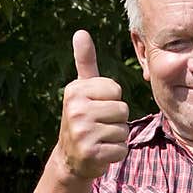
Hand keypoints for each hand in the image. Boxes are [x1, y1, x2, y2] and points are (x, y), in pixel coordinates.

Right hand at [55, 30, 129, 180]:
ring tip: (100, 139)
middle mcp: (76, 109)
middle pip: (122, 110)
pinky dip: (116, 153)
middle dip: (116, 121)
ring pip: (123, 130)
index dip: (112, 101)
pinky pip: (121, 149)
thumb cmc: (82, 119)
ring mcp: (83, 132)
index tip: (97, 109)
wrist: (70, 159)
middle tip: (98, 127)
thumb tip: (81, 32)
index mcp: (75, 91)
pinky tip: (101, 152)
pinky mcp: (91, 153)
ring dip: (116, 137)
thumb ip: (85, 62)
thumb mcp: (82, 90)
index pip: (116, 90)